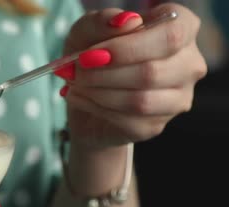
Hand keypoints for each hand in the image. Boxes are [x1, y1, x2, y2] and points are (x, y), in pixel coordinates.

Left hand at [56, 3, 206, 147]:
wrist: (82, 95)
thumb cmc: (92, 54)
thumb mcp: (87, 31)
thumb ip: (102, 21)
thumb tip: (126, 22)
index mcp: (181, 29)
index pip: (171, 35)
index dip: (127, 47)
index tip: (89, 54)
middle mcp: (189, 64)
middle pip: (151, 72)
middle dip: (103, 73)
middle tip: (75, 71)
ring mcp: (177, 98)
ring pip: (140, 101)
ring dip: (98, 92)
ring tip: (76, 84)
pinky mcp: (156, 125)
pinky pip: (128, 121)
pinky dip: (95, 108)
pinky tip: (80, 98)